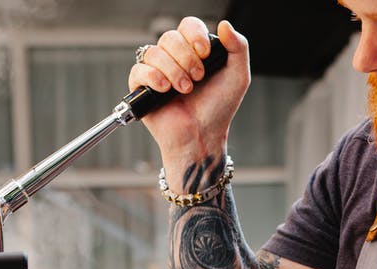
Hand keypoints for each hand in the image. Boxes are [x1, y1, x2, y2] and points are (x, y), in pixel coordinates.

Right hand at [127, 18, 249, 170]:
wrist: (202, 135)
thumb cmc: (219, 109)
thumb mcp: (238, 77)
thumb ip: (238, 47)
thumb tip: (225, 24)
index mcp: (194, 50)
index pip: (188, 26)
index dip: (195, 35)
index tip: (205, 54)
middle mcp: (174, 57)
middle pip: (170, 37)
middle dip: (186, 58)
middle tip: (198, 78)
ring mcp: (156, 71)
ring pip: (154, 52)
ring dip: (174, 71)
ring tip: (185, 90)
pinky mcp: (141, 87)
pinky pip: (138, 69)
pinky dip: (153, 77)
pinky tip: (165, 90)